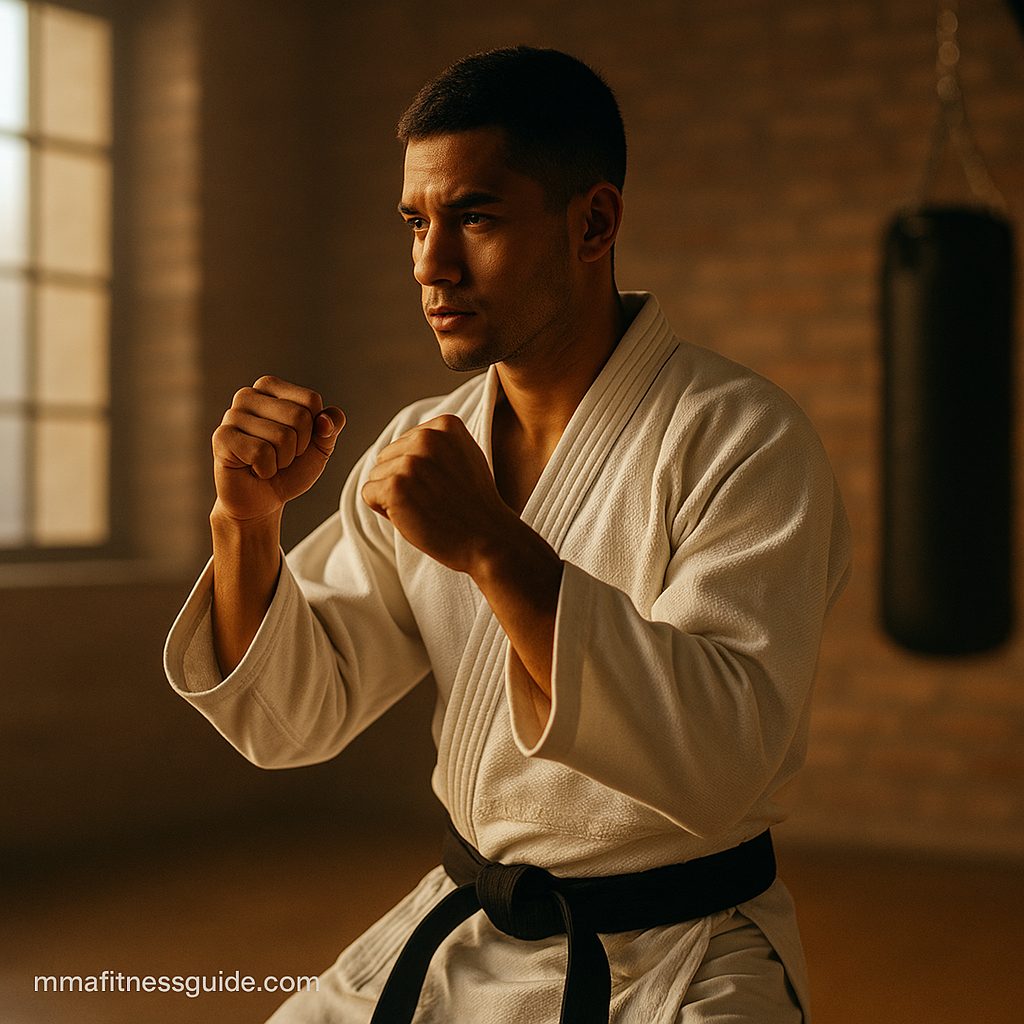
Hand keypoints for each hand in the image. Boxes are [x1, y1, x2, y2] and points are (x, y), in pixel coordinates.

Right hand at [212, 376, 344, 523]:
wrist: (262, 500)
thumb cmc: (288, 469)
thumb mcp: (320, 447)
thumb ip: (331, 427)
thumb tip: (325, 420)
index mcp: (271, 388)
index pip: (311, 400)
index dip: (314, 430)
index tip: (297, 441)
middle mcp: (248, 395)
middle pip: (299, 417)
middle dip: (298, 447)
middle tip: (280, 456)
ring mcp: (232, 415)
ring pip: (282, 437)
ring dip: (282, 461)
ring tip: (266, 463)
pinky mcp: (222, 437)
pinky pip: (261, 452)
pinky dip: (266, 469)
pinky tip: (253, 469)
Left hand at [360, 415, 514, 573]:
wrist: (489, 539)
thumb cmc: (475, 505)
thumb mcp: (465, 456)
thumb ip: (437, 443)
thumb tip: (406, 441)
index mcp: (445, 424)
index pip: (404, 443)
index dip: (418, 471)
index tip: (445, 484)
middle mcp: (426, 437)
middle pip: (386, 457)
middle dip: (402, 481)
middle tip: (434, 500)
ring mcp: (410, 462)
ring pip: (376, 476)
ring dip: (394, 497)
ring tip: (427, 508)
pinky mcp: (395, 486)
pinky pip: (368, 494)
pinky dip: (384, 511)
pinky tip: (413, 516)